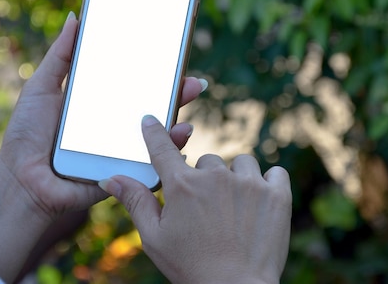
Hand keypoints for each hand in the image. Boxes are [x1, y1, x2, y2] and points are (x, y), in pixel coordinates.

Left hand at [0, 14, 206, 220]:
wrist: (20, 180)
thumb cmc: (26, 136)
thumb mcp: (41, 87)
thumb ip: (60, 55)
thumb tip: (76, 18)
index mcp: (101, 104)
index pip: (134, 84)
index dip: (155, 72)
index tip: (174, 56)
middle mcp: (116, 126)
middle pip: (153, 107)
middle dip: (177, 92)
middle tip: (192, 80)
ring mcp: (122, 150)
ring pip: (159, 134)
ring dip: (179, 118)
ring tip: (191, 100)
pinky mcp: (124, 173)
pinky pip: (152, 162)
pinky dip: (170, 150)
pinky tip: (181, 134)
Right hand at [100, 115, 291, 283]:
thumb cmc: (190, 267)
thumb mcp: (154, 238)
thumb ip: (135, 202)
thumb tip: (111, 178)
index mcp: (182, 186)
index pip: (162, 148)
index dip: (154, 132)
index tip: (150, 120)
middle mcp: (215, 176)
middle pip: (207, 162)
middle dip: (206, 181)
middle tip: (208, 212)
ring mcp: (249, 183)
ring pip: (241, 163)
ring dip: (237, 180)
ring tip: (235, 211)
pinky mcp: (277, 194)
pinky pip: (274, 173)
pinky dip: (269, 185)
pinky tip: (260, 205)